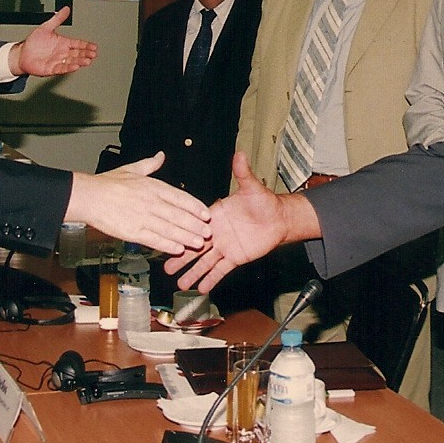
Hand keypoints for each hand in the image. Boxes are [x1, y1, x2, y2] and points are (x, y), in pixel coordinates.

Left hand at [13, 7, 97, 77]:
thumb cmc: (34, 42)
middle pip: (77, 53)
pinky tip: (75, 66)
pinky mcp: (51, 69)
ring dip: (80, 61)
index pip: (77, 44)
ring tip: (87, 61)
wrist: (22, 54)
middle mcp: (62, 53)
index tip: (94, 46)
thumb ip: (57, 19)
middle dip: (86, 54)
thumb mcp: (46, 27)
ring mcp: (58, 61)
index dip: (86, 45)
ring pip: (71, 61)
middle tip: (93, 54)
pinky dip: (68, 68)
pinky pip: (61, 68)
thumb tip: (66, 9)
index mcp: (63, 43)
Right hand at [66, 153, 209, 254]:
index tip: (206, 214)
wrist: (88, 196)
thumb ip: (150, 164)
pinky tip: (178, 249)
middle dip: (196, 225)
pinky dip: (168, 245)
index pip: (181, 197)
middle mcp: (151, 202)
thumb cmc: (107, 183)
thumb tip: (161, 155)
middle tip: (209, 233)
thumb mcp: (132, 169)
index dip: (195, 207)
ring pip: (170, 229)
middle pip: (179, 215)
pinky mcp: (133, 232)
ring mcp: (143, 218)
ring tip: (199, 243)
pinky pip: (154, 239)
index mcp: (153, 186)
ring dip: (187, 237)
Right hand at [164, 152, 313, 291]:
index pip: (193, 224)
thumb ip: (243, 173)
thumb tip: (240, 154)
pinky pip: (221, 271)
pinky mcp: (235, 258)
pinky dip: (211, 279)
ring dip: (192, 273)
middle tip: (165, 268)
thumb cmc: (264, 201)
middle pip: (194, 246)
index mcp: (214, 216)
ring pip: (205, 262)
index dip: (180, 231)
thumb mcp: (251, 186)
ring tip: (179, 284)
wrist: (279, 219)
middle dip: (180, 257)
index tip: (166, 236)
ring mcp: (224, 247)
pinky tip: (201, 289)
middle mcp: (216, 233)